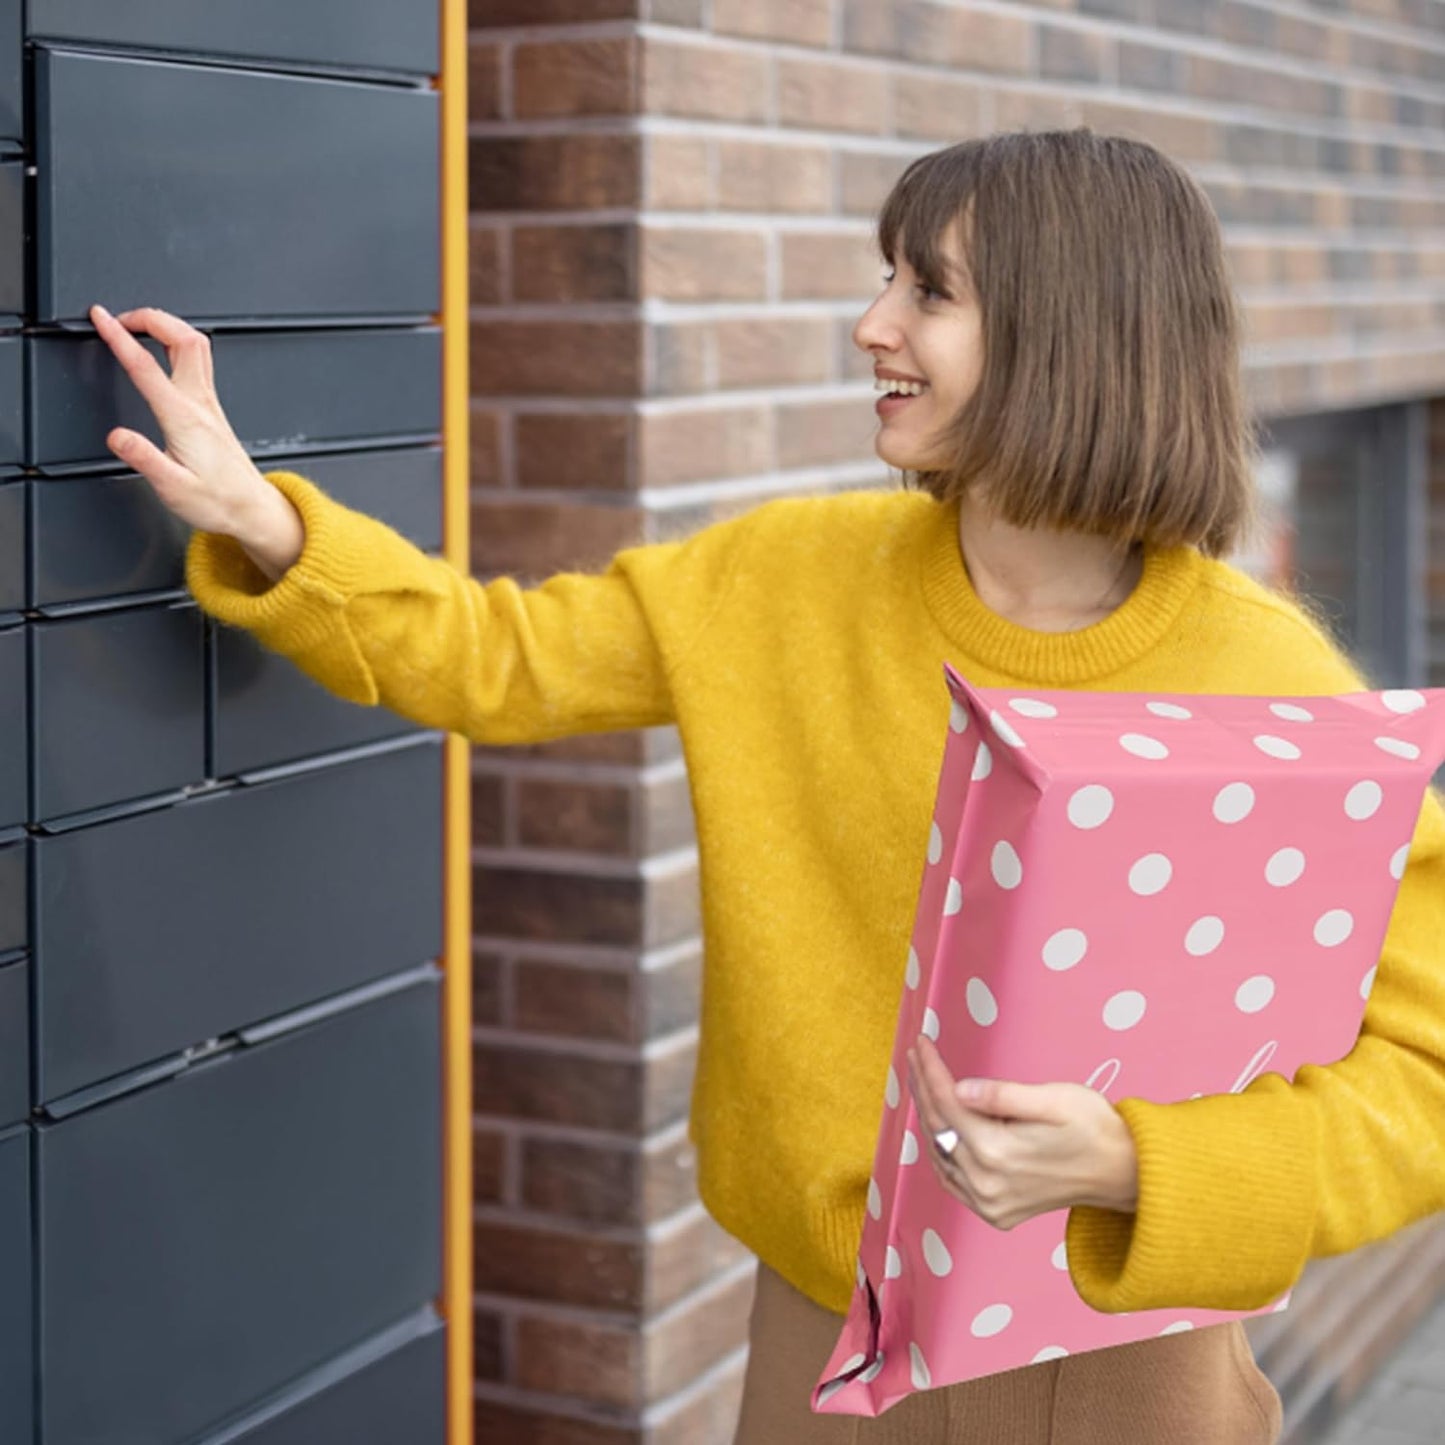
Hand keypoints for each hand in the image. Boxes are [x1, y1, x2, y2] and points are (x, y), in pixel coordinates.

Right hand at [88, 303, 271, 537]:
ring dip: (166, 326)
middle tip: (119, 318)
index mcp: (184, 418)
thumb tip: (117, 436)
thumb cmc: (217, 501)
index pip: (146, 366)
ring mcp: (209, 404)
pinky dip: (177, 342)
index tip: (101, 317)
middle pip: (183, 338)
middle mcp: (200, 404)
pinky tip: (164, 348)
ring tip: (138, 324)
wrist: (251, 509)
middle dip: (149, 317)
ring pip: (196, 345)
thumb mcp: (173, 487)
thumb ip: (144, 459)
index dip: (120, 336)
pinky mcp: (212, 409)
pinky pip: (199, 361)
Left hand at [906, 1034, 1137, 1231]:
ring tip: (923, 1081)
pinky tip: (938, 1128)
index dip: (931, 1070)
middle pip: (939, 1127)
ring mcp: (989, 1203)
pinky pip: (952, 1179)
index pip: (948, 1103)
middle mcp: (986, 1184)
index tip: (922, 1042)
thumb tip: (960, 1089)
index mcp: (997, 1153)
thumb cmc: (1094, 1127)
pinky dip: (940, 1151)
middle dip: (924, 1087)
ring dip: (928, 1116)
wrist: (1123, 1173)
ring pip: (940, 1153)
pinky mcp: (995, 1213)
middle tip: (916, 1055)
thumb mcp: (1054, 1099)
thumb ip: (1003, 1095)